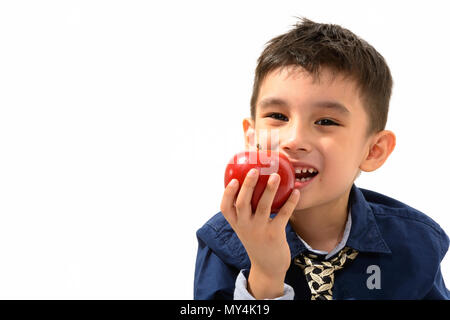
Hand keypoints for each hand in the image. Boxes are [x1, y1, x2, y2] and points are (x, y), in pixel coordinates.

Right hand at [220, 168, 299, 298]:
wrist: (268, 267)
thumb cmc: (257, 240)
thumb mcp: (246, 228)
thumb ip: (246, 211)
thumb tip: (251, 185)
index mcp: (236, 223)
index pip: (225, 208)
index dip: (227, 193)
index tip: (233, 180)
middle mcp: (245, 226)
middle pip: (243, 203)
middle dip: (248, 185)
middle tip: (254, 170)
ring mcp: (259, 231)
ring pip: (263, 206)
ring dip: (270, 190)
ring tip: (276, 176)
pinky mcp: (275, 235)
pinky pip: (283, 215)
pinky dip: (290, 202)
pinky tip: (296, 192)